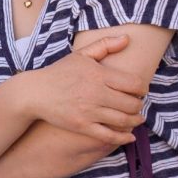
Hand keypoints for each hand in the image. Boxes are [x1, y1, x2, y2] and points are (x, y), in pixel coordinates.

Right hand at [29, 35, 146, 144]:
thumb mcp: (81, 55)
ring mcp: (89, 112)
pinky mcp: (82, 126)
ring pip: (124, 121)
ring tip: (136, 119)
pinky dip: (123, 138)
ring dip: (135, 121)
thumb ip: (105, 45)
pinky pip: (109, 136)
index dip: (142, 88)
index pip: (134, 84)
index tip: (139, 90)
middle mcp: (95, 93)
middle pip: (132, 104)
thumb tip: (127, 39)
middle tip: (136, 104)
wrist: (34, 92)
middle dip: (138, 105)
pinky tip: (129, 136)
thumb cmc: (59, 72)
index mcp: (98, 75)